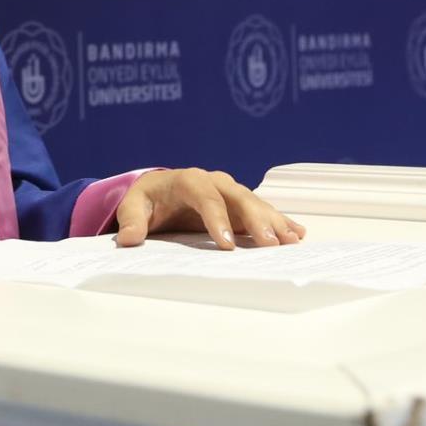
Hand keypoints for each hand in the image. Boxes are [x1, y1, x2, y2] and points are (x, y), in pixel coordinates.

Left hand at [112, 168, 304, 248]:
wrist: (159, 192)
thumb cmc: (147, 200)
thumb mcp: (133, 207)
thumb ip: (131, 221)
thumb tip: (129, 239)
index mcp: (188, 180)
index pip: (205, 196)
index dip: (217, 219)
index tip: (227, 245)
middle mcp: (215, 182)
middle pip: (238, 197)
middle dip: (256, 219)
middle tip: (271, 243)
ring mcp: (230, 193)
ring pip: (255, 204)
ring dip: (274, 221)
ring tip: (291, 240)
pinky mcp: (239, 206)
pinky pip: (262, 212)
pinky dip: (279, 221)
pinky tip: (297, 233)